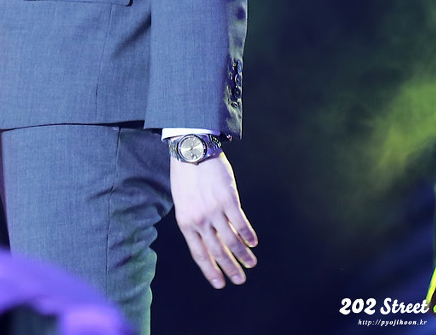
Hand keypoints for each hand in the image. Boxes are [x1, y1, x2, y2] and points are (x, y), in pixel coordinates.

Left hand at [170, 152, 257, 288]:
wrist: (191, 151)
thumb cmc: (186, 177)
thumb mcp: (183, 202)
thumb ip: (194, 221)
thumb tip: (210, 240)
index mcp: (185, 222)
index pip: (199, 253)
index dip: (210, 270)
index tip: (220, 284)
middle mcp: (199, 220)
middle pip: (217, 251)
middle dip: (230, 268)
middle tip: (240, 280)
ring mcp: (214, 210)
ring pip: (231, 240)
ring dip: (243, 255)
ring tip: (251, 263)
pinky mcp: (228, 200)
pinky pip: (241, 223)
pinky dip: (248, 235)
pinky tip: (253, 243)